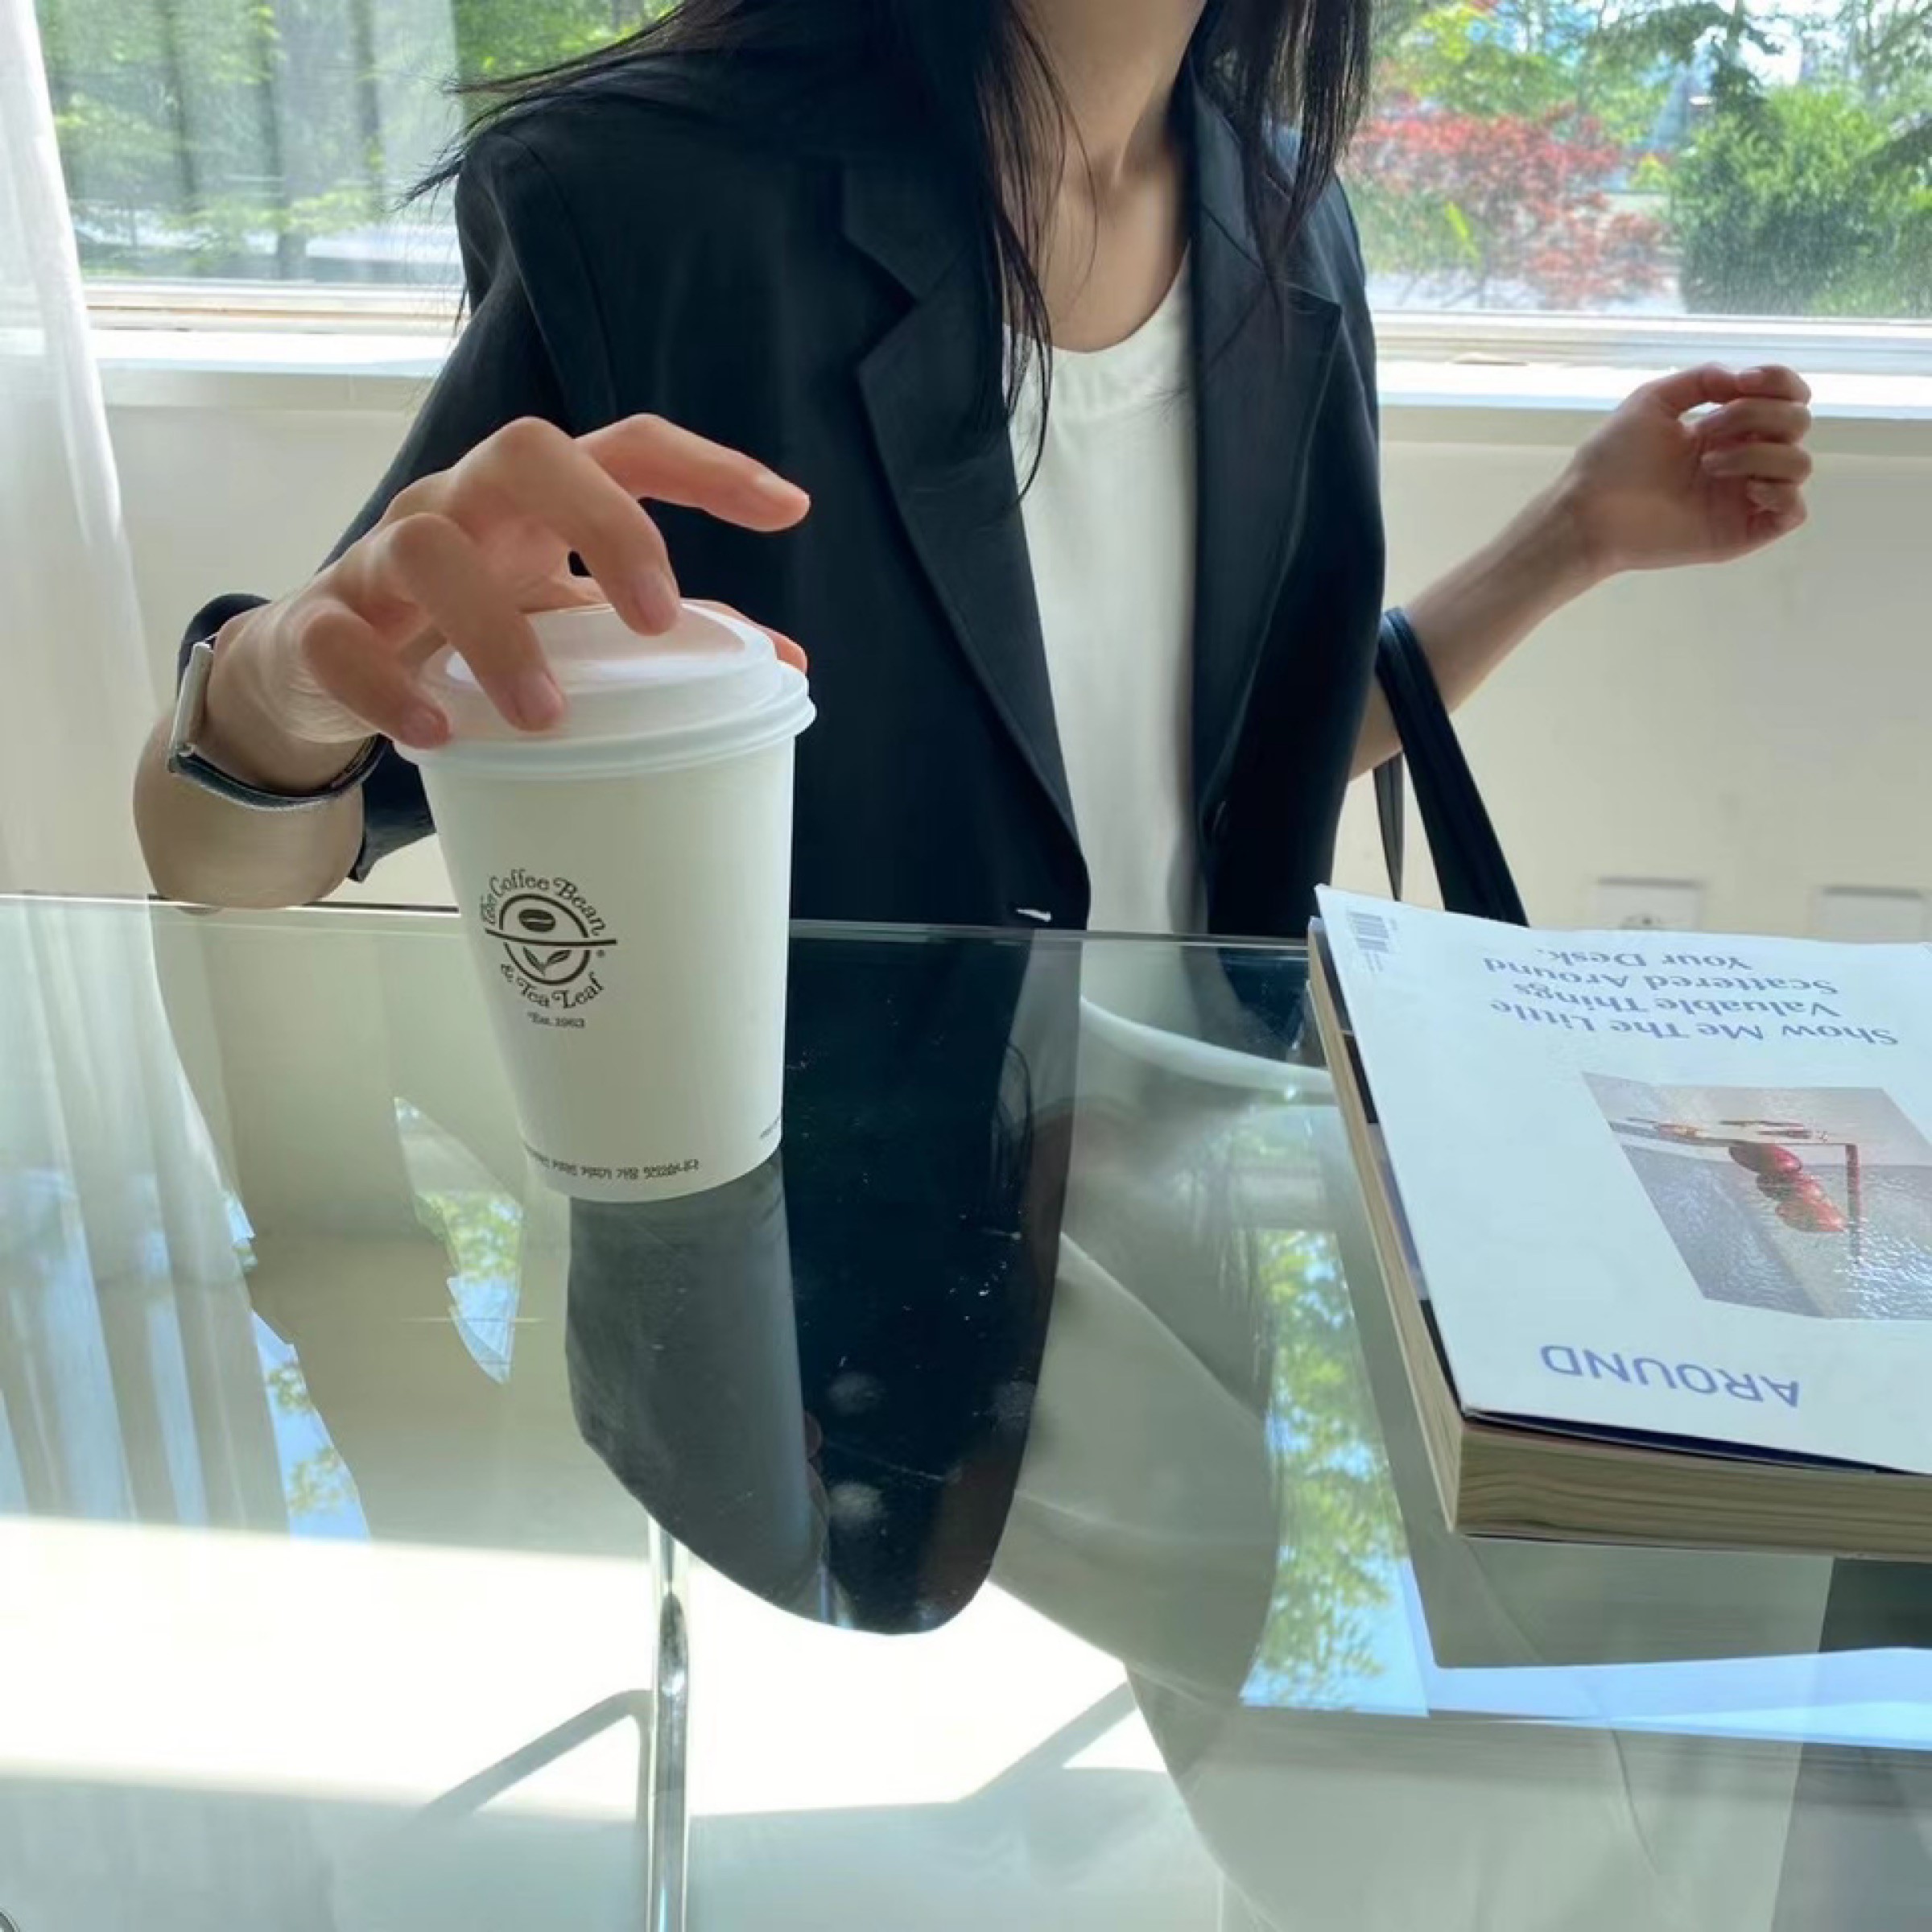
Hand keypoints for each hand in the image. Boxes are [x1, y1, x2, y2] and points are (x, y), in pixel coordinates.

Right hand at [205, 414, 809, 783]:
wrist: (322, 668)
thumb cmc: (469, 626)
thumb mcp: (569, 622)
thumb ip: (667, 636)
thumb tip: (786, 665)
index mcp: (536, 502)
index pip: (627, 446)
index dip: (708, 467)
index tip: (789, 510)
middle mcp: (462, 506)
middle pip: (526, 451)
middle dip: (604, 522)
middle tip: (656, 618)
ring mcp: (383, 558)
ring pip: (429, 548)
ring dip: (497, 632)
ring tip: (546, 715)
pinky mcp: (321, 625)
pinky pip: (341, 641)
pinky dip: (391, 688)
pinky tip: (441, 735)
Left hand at [1555, 365, 1812, 579]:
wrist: (1589, 510)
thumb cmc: (1612, 458)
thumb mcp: (1654, 399)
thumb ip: (1702, 378)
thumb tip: (1743, 378)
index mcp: (1728, 427)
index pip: (1786, 395)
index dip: (1779, 381)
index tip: (1741, 385)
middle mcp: (1744, 458)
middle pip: (1798, 422)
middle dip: (1757, 416)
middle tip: (1708, 431)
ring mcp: (1745, 496)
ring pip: (1799, 464)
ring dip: (1759, 454)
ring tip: (1707, 465)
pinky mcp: (1742, 531)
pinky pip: (1794, 511)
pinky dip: (1780, 492)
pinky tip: (1745, 490)